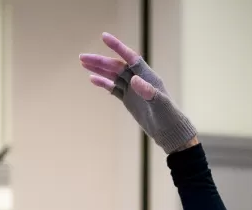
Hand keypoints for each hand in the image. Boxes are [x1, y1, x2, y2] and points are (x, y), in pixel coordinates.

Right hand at [80, 33, 199, 153]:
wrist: (169, 131)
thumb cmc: (168, 116)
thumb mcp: (160, 104)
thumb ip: (148, 92)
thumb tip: (134, 80)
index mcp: (147, 76)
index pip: (130, 57)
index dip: (117, 47)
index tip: (104, 37)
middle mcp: (138, 79)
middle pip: (116, 66)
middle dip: (100, 60)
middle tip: (82, 56)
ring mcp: (132, 89)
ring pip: (112, 75)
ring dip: (99, 68)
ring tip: (83, 62)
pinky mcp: (128, 99)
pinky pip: (113, 88)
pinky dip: (103, 83)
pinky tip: (92, 79)